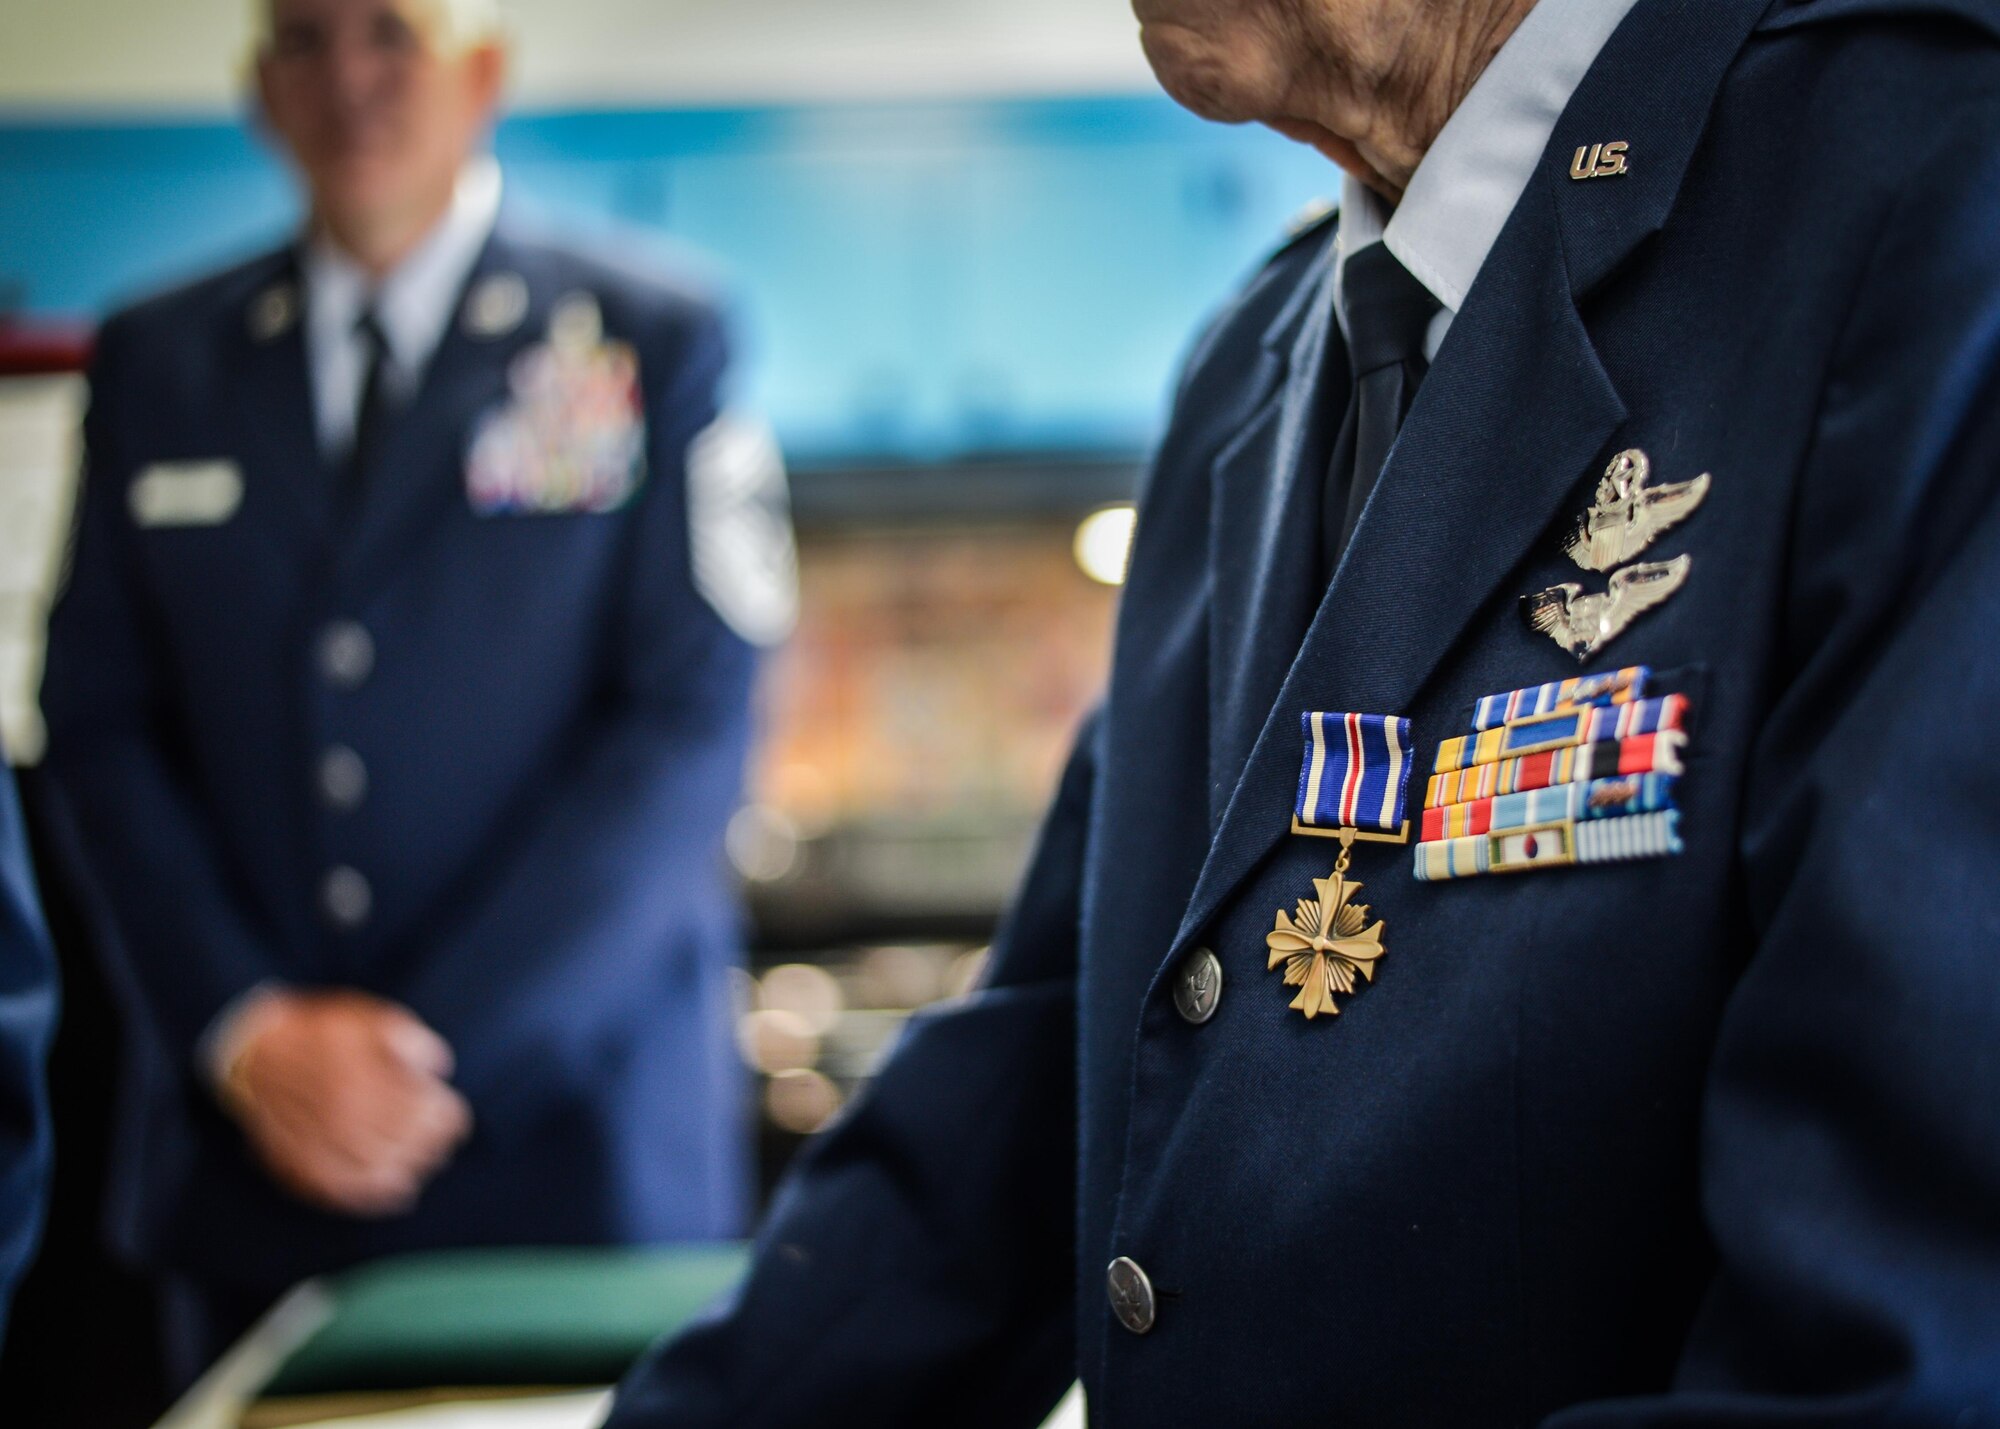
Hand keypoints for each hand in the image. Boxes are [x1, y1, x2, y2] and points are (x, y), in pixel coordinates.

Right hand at [217, 989, 472, 1217]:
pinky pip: (343, 1190)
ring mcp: (320, 1143)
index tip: (456, 1117)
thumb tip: (439, 1068)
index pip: (423, 1110)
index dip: (448, 1118)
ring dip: (411, 1169)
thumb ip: (408, 1038)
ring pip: (379, 1169)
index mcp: (363, 1078)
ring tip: (426, 1163)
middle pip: (405, 1141)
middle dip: (434, 1144)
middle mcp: (342, 1115)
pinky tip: (398, 1192)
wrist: (254, 1052)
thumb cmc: (319, 1032)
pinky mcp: (300, 1163)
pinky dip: (376, 1196)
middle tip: (445, 1142)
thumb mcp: (368, 1016)